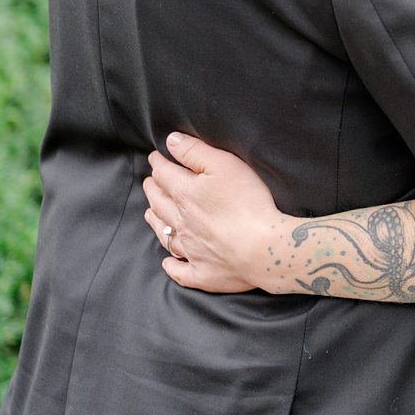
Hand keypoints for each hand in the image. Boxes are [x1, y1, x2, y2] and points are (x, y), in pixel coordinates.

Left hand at [142, 132, 291, 294]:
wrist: (264, 249)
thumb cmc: (248, 202)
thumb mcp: (225, 165)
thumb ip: (195, 152)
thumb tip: (171, 142)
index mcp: (185, 194)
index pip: (163, 174)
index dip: (158, 163)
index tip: (154, 157)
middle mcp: (181, 222)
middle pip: (159, 203)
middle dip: (152, 190)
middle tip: (149, 183)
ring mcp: (191, 250)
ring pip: (165, 235)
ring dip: (155, 223)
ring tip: (150, 214)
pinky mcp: (203, 273)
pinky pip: (181, 271)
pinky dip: (172, 266)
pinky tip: (168, 263)